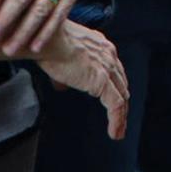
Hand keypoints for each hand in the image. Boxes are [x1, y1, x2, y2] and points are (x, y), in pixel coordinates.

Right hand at [36, 21, 127, 139]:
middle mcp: (108, 55)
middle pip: (120, 83)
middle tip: (120, 117)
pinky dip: (116, 120)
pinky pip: (115, 105)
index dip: (114, 85)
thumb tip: (61, 86)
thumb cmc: (48, 42)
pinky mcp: (101, 81)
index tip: (113, 97)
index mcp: (101, 46)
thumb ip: (65, 71)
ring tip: (119, 131)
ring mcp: (106, 68)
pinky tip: (114, 132)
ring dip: (121, 116)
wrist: (48, 39)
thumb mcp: (60, 55)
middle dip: (122, 101)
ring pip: (120, 96)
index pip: (114, 69)